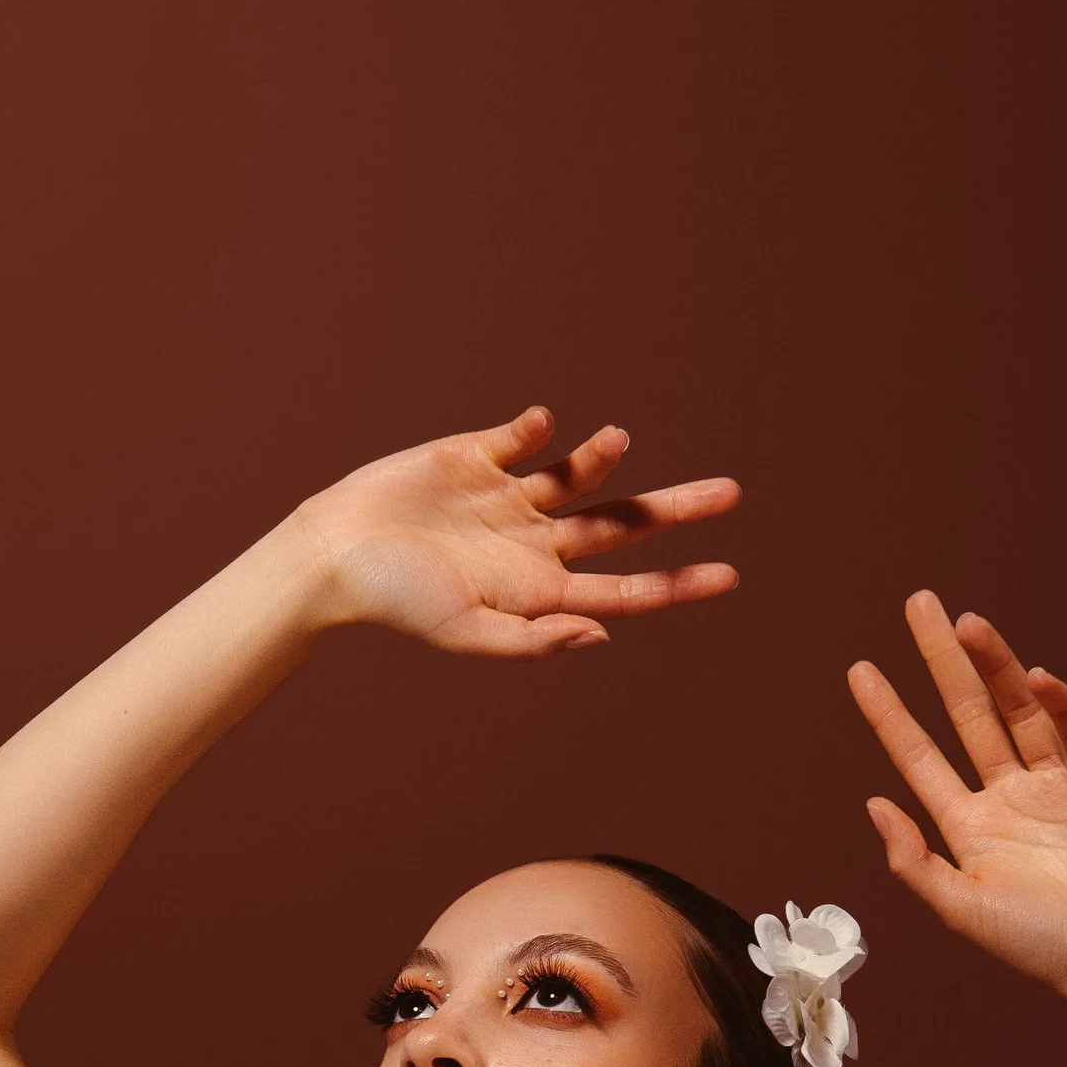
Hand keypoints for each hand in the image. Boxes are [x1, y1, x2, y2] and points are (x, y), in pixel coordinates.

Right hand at [293, 405, 740, 658]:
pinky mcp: (478, 456)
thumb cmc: (397, 604)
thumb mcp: (467, 633)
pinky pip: (524, 437)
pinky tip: (539, 426)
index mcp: (539, 592)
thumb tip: (602, 633)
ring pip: (580, 476)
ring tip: (617, 441)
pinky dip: (538, 429)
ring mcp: (510, 498)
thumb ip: (534, 640)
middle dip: (674, 512)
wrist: (336, 552)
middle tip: (730, 493)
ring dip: (602, 458)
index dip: (677, 584)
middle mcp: (535, 544)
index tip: (729, 575)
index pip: (624, 590)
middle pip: (621, 527)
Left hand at [849, 595, 1066, 998]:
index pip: (918, 757)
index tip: (860, 670)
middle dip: (942, 661)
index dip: (889, 714)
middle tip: (917, 604)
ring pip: (1019, 712)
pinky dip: (1059, 704)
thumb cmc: (1040, 945)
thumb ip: (915, 861)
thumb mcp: (963, 909)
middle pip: (968, 714)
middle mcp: (1009, 798)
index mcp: (970, 827)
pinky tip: (1036, 678)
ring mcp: (1058, 786)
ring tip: (967, 623)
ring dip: (996, 666)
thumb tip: (872, 804)